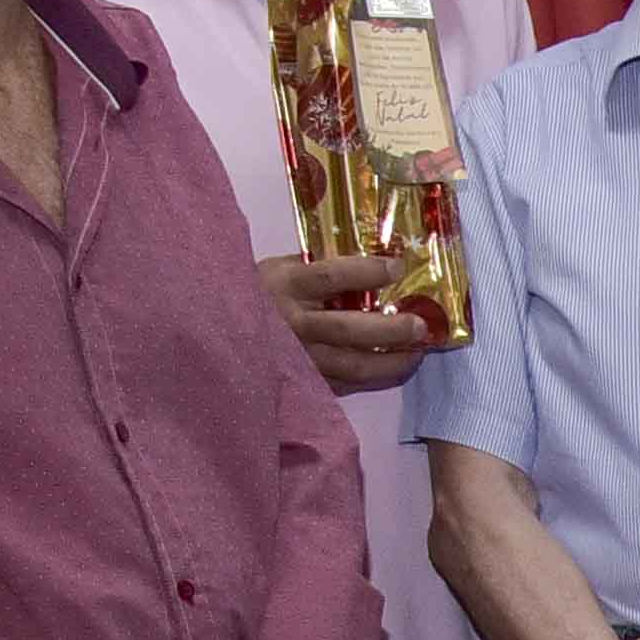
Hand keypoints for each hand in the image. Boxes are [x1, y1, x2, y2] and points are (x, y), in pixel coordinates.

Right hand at [259, 248, 434, 389]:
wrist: (219, 329)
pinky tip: (394, 366)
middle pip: (349, 329)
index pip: (330, 276)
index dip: (367, 272)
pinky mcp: (304, 382)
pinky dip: (375, 378)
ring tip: (418, 351)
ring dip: (392, 361)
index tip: (397, 267)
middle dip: (391, 329)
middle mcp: (293, 325)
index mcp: (285, 286)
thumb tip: (375, 255)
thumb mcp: (281, 268)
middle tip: (420, 325)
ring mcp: (299, 358)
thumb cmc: (258, 292)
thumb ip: (321, 264)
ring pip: (354, 365)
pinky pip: (346, 384)